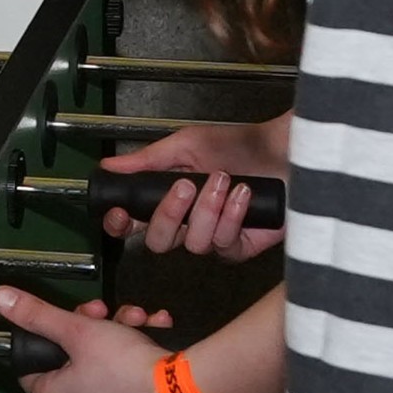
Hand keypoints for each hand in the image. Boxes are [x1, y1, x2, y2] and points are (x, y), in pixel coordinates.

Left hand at [0, 283, 183, 392]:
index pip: (31, 365)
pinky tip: (157, 327)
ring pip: (106, 361)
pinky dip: (141, 349)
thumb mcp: (78, 330)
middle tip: (102, 311)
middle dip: (92, 326)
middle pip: (73, 358)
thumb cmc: (123, 366)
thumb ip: (38, 314)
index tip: (65, 316)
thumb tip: (0, 298)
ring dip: (121, 331)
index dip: (45, 336)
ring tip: (137, 317)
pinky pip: (130, 375)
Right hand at [99, 112, 288, 261]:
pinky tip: (243, 194)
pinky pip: (222, 244)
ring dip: (208, 208)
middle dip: (169, 213)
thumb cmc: (241, 145)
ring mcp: (212, 239)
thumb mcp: (188, 144)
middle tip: (187, 185)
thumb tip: (108, 165)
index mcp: (169, 199)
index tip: (121, 214)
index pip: (133, 223)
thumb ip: (148, 159)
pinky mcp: (239, 249)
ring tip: (226, 180)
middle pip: (156, 242)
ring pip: (192, 243)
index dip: (121, 224)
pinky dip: (232, 216)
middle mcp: (186, 224)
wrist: (284, 151)